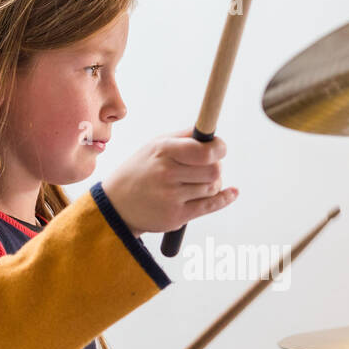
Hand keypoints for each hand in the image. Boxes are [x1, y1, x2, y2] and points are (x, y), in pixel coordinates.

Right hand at [101, 129, 238, 236]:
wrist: (116, 205)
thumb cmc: (140, 170)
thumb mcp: (154, 146)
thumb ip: (184, 138)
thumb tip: (210, 132)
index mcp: (163, 151)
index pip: (205, 151)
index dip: (219, 149)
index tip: (220, 149)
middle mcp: (167, 173)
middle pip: (214, 170)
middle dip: (216, 167)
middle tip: (207, 167)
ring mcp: (172, 197)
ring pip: (212, 187)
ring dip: (213, 183)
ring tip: (200, 181)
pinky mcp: (176, 216)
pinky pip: (210, 206)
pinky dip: (225, 198)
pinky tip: (232, 192)